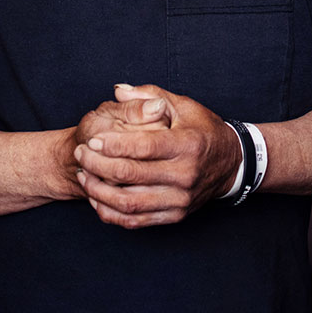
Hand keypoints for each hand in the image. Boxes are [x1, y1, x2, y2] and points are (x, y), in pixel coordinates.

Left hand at [74, 84, 240, 228]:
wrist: (231, 164)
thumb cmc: (203, 131)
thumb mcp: (183, 106)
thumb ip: (149, 96)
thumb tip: (119, 91)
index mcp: (187, 145)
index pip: (142, 147)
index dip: (112, 145)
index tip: (91, 140)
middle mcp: (185, 175)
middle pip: (130, 174)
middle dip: (98, 164)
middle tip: (80, 155)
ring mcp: (180, 199)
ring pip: (129, 203)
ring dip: (99, 191)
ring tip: (83, 176)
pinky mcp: (175, 215)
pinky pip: (136, 221)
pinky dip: (111, 213)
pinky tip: (97, 199)